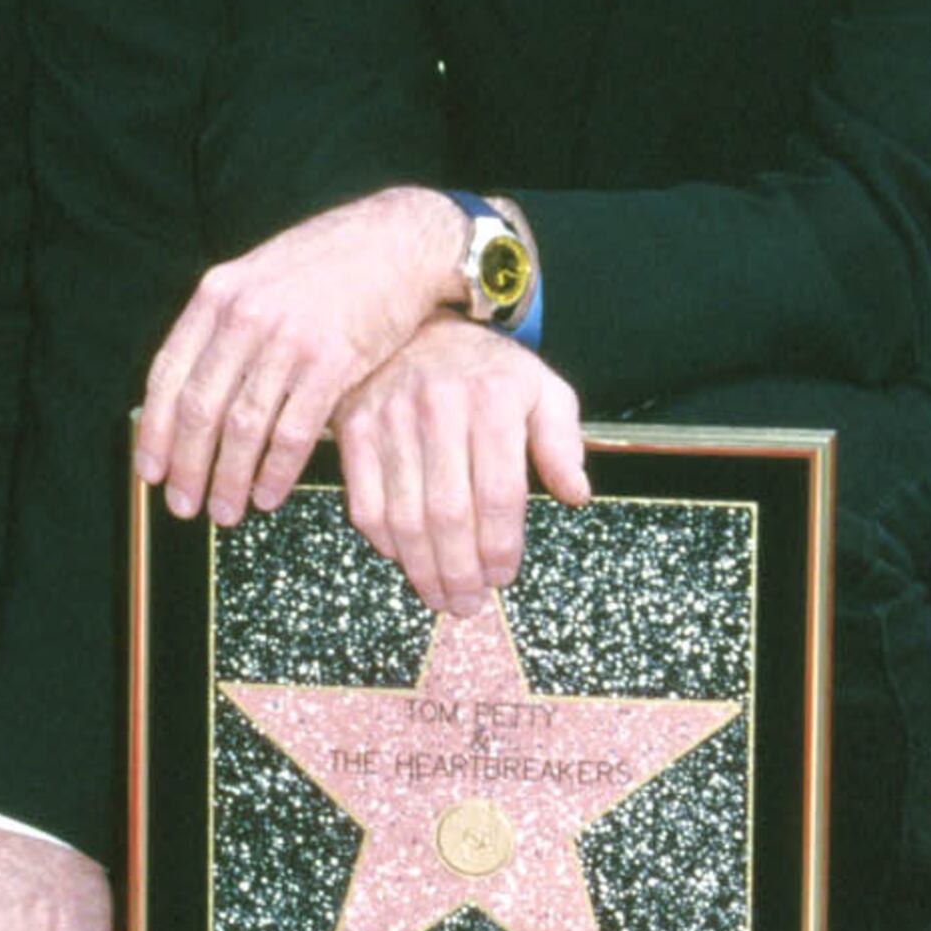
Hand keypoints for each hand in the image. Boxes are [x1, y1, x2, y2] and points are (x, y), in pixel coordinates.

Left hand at [136, 188, 459, 525]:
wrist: (398, 241)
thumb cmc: (328, 264)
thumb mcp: (258, 276)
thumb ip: (224, 323)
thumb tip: (190, 391)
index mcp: (217, 294)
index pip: (167, 374)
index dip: (154, 431)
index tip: (150, 470)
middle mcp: (245, 316)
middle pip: (199, 408)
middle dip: (186, 467)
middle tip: (182, 505)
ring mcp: (288, 339)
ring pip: (242, 428)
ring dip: (228, 479)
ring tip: (224, 511)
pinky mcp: (332, 362)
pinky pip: (292, 432)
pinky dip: (276, 472)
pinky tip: (268, 495)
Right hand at [332, 318, 591, 614]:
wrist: (418, 326)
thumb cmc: (486, 369)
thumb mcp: (542, 390)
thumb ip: (563, 441)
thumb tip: (575, 494)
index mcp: (494, 400)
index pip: (500, 492)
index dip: (502, 546)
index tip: (504, 576)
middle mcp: (440, 408)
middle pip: (449, 514)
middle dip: (460, 572)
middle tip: (469, 604)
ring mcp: (391, 419)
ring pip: (405, 517)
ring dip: (422, 569)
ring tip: (439, 596)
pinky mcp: (355, 428)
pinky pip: (365, 502)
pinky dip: (383, 541)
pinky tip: (403, 559)